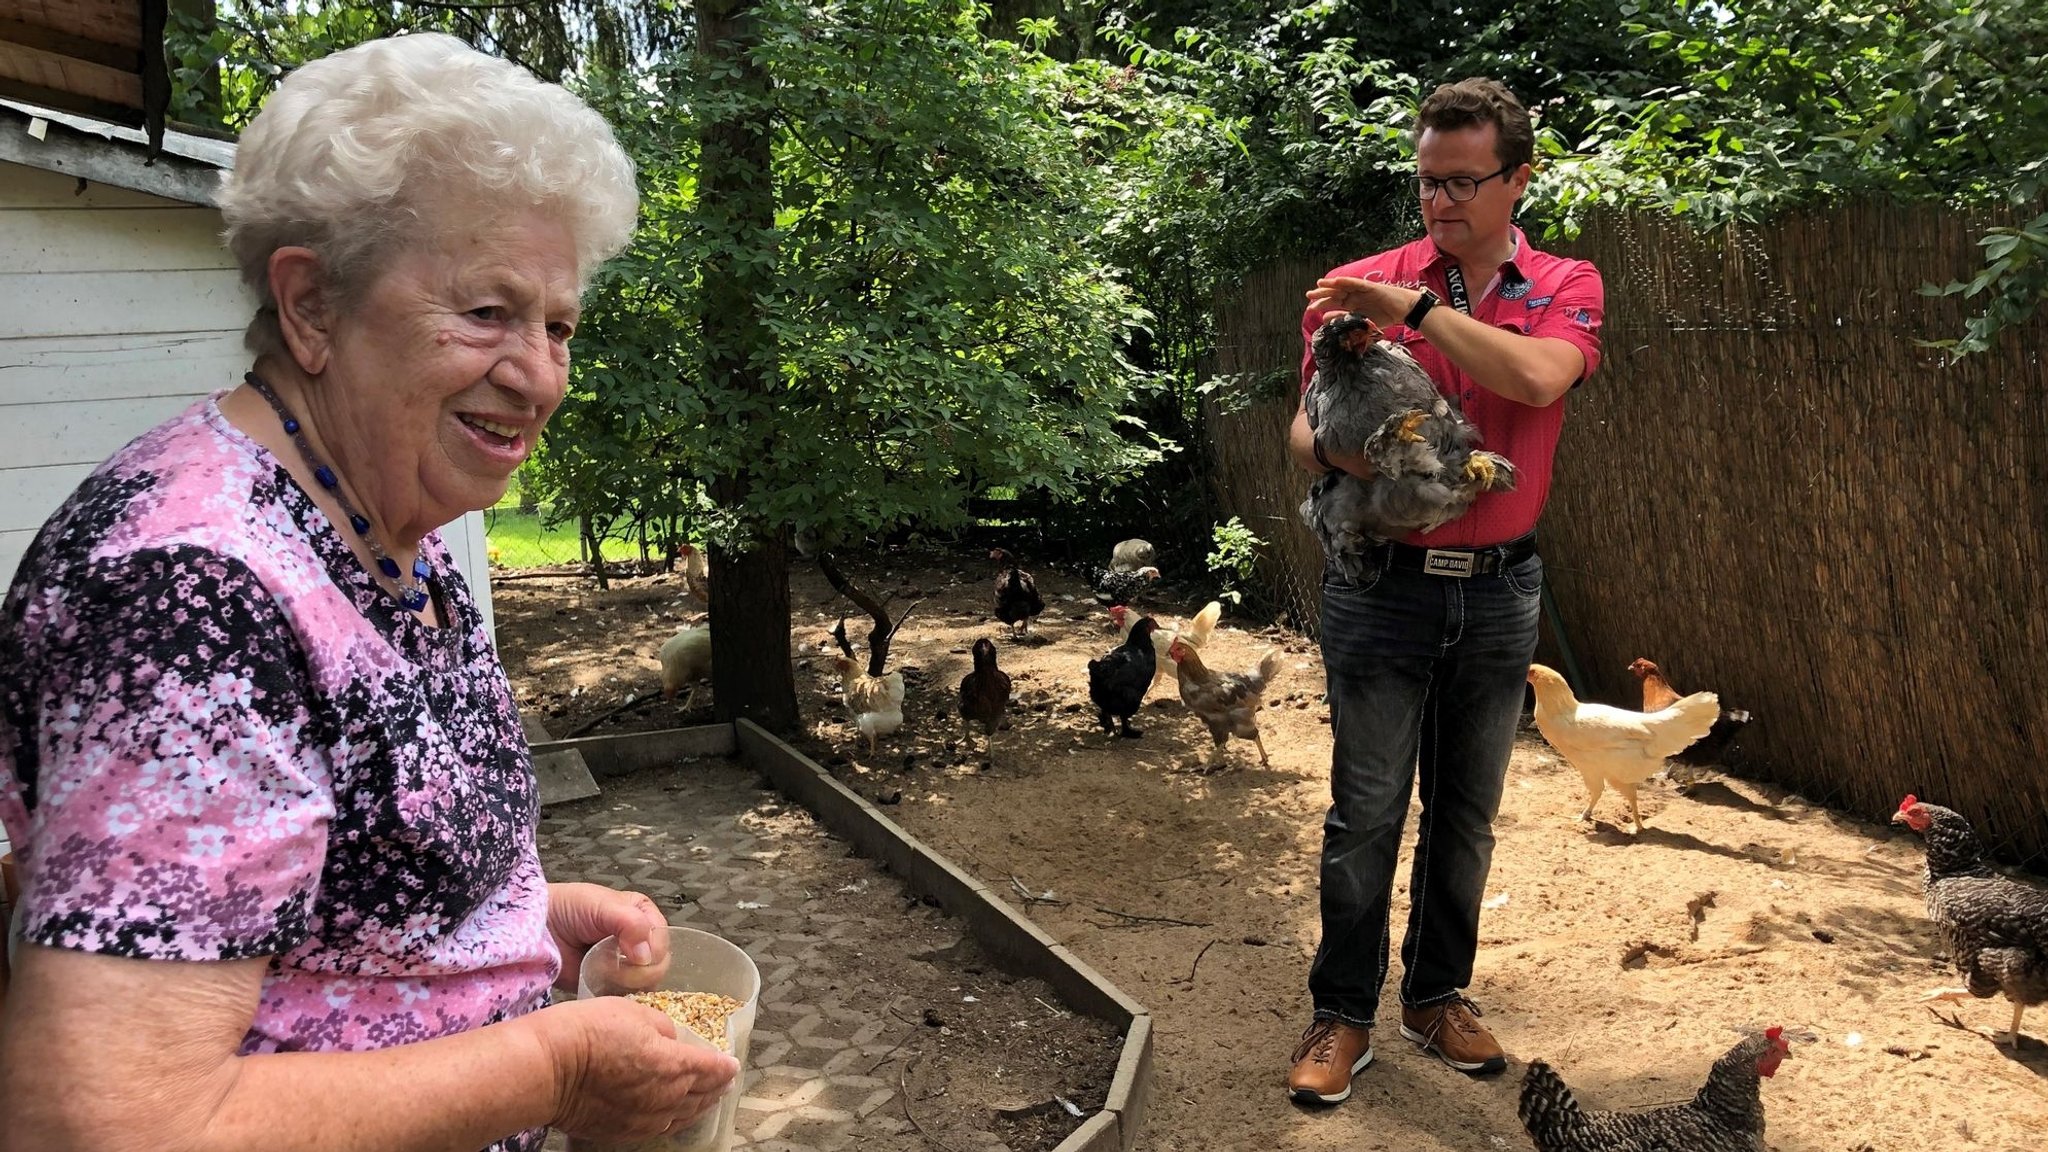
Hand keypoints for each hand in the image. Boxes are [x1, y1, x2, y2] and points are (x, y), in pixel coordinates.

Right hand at [531, 995, 741, 1141]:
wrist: (547, 1068)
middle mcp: (665, 1097)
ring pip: (682, 1115)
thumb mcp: (633, 1011)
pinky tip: (672, 1115)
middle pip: (701, 1095)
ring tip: (706, 1099)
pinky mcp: (622, 1131)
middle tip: (724, 1081)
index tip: (733, 1064)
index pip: (711, 1068)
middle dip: (716, 1087)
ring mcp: (644, 1118)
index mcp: (673, 1064)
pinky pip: (658, 1127)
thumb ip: (661, 1027)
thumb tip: (670, 1038)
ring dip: (698, 1106)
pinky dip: (672, 1119)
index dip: (724, 1066)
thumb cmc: (586, 1032)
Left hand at [549, 883, 670, 990]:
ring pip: (647, 984)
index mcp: (643, 916)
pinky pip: (628, 998)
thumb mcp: (600, 904)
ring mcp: (626, 966)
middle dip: (639, 969)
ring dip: (628, 983)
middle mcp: (640, 941)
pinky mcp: (612, 986)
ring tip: (603, 973)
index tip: (629, 952)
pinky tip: (604, 988)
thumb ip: (629, 922)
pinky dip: (620, 997)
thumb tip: (646, 955)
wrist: (536, 930)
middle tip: (613, 966)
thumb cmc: (567, 909)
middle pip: (659, 964)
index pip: (662, 939)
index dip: (651, 949)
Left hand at [1305, 277, 1423, 330]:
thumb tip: (1324, 319)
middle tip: (1309, 296)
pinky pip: (1357, 283)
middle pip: (1335, 294)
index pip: (1334, 303)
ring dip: (1331, 285)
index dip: (1322, 305)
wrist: (1404, 311)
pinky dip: (1347, 281)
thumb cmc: (1386, 316)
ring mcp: (1362, 291)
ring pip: (1343, 286)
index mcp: (1353, 304)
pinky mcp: (1371, 287)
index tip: (1310, 309)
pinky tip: (1336, 281)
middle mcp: (1355, 296)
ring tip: (1319, 284)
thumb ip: (1343, 320)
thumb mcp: (1361, 322)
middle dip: (1322, 294)